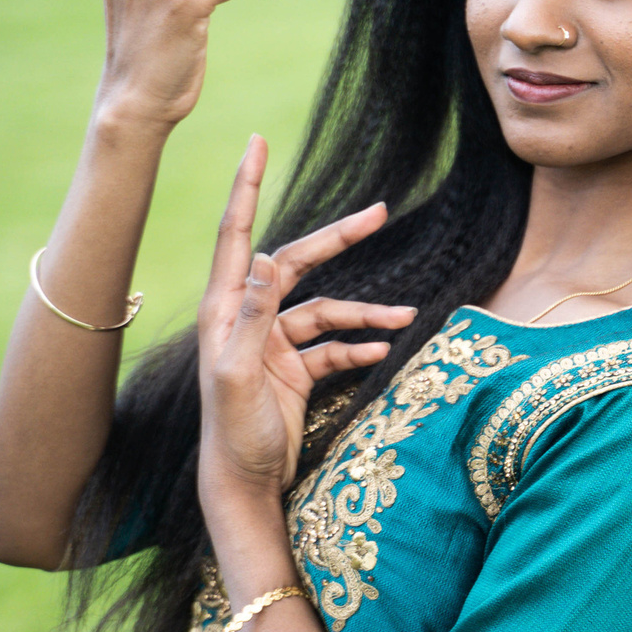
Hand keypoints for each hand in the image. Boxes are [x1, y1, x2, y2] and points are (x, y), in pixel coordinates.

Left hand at [196, 137, 415, 518]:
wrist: (244, 488)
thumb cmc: (233, 435)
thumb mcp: (239, 375)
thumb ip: (253, 317)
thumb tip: (266, 257)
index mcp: (224, 310)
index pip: (238, 234)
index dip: (247, 187)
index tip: (256, 142)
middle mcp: (246, 318)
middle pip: (297, 262)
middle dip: (340, 240)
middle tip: (380, 213)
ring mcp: (273, 344)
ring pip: (327, 309)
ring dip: (367, 313)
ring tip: (407, 316)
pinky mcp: (294, 370)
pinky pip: (335, 346)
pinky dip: (360, 347)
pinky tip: (385, 353)